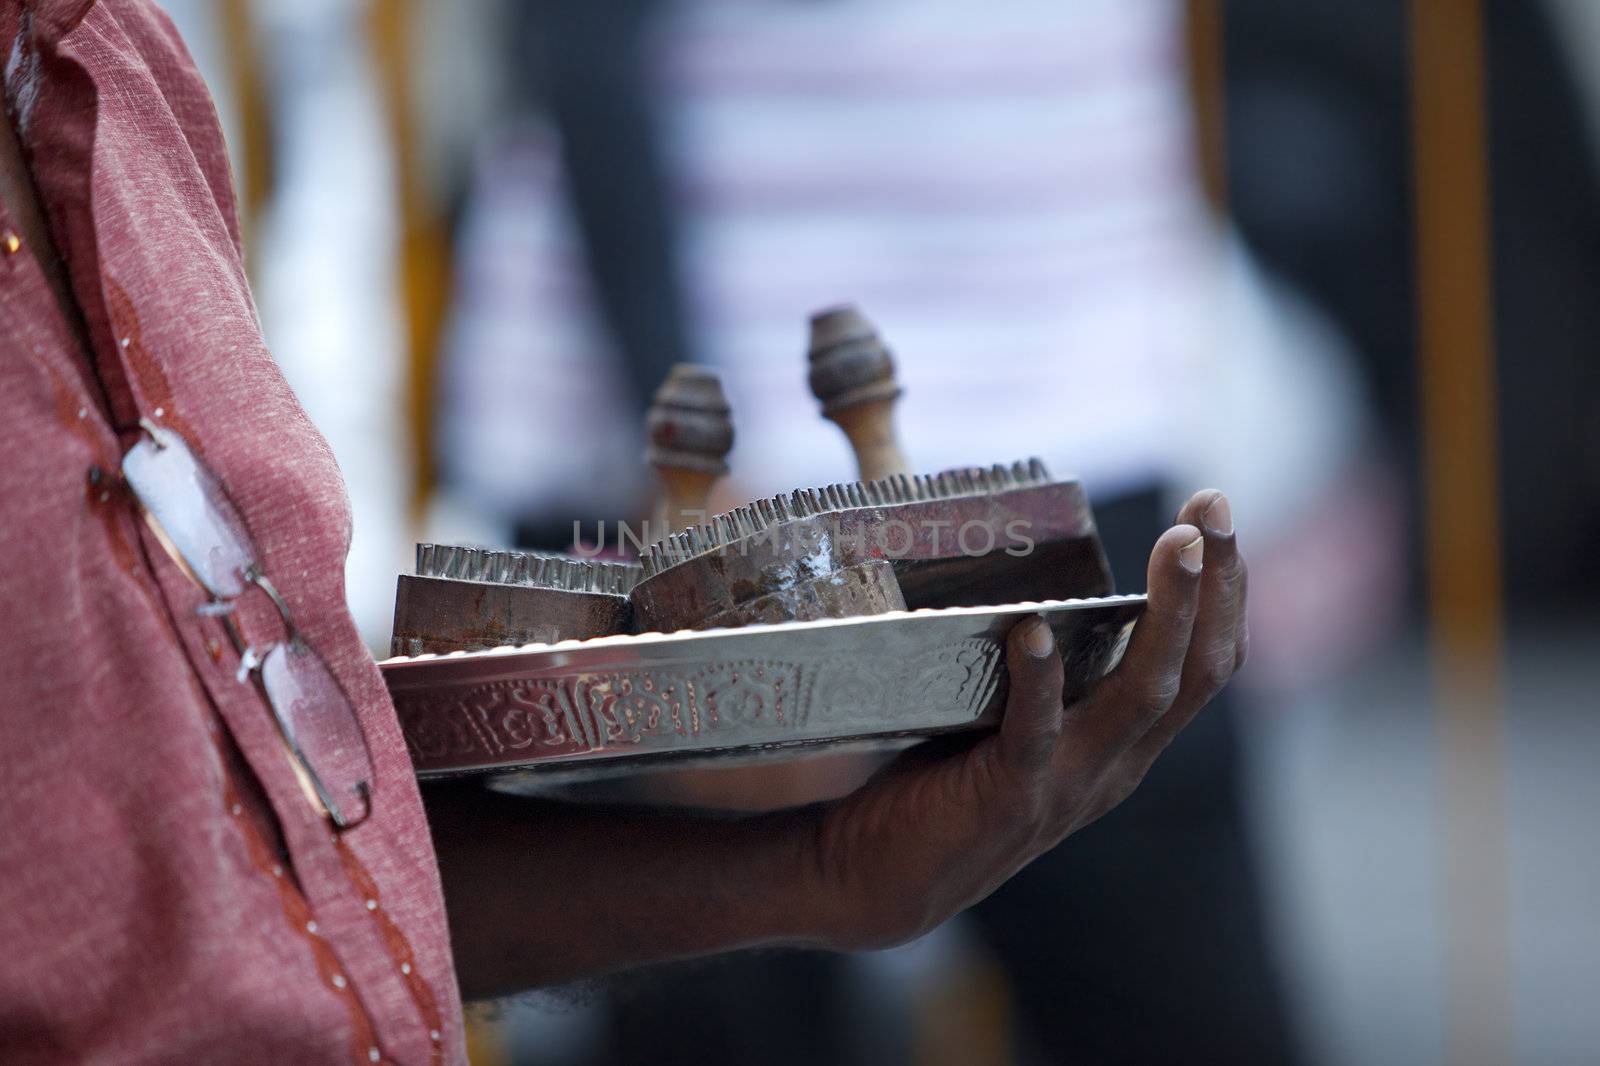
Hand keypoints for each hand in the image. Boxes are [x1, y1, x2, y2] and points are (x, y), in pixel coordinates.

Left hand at [806, 489, 1246, 949]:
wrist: (880, 878)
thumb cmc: (944, 780)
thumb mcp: (1019, 720)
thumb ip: (1044, 667)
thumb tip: (1036, 569)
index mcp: (1123, 745)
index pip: (1203, 667)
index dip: (1223, 594)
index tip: (1215, 516)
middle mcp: (1113, 766)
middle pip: (1195, 672)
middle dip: (1216, 585)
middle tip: (1214, 507)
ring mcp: (1067, 785)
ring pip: (1142, 695)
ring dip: (1166, 617)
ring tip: (1176, 547)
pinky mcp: (1008, 797)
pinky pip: (1034, 735)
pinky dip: (1039, 680)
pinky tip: (1033, 630)